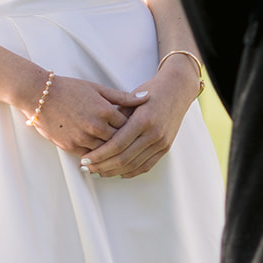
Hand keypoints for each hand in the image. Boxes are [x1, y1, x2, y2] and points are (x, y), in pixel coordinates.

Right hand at [21, 73, 145, 156]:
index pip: (128, 125)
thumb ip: (123, 97)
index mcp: (105, 111)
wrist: (39, 95)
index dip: (134, 127)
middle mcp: (96, 127)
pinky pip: (90, 156)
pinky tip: (103, 156)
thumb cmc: (70, 88)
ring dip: (112, 152)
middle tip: (134, 144)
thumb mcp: (98, 89)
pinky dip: (97, 157)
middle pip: (119, 141)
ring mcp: (83, 138)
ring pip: (105, 152)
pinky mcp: (71, 147)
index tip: (139, 128)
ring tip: (120, 153)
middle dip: (126, 142)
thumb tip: (147, 97)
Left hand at [78, 57, 198, 178]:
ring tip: (98, 172)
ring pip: (134, 165)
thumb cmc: (152, 91)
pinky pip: (146, 166)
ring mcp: (161, 143)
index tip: (84, 158)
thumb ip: (116, 116)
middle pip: (124, 158)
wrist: (177, 90)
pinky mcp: (165, 148)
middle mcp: (154, 134)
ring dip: (114, 172)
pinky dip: (130, 172)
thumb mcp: (131, 98)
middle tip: (86, 167)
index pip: (117, 144)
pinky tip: (117, 172)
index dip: (99, 155)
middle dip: (102, 166)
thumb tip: (96, 132)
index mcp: (144, 120)